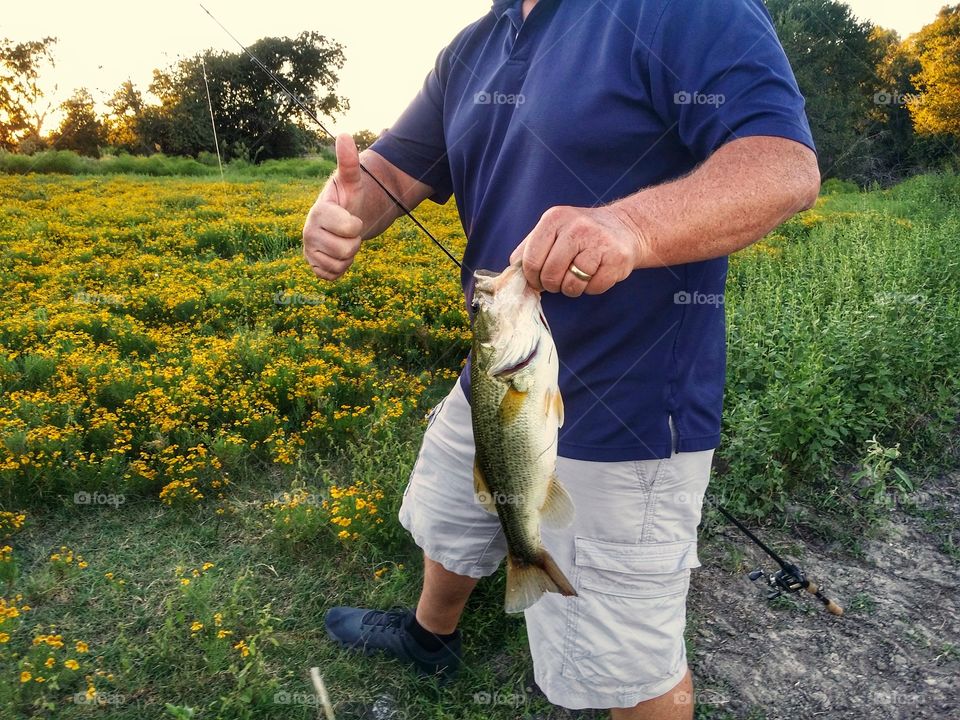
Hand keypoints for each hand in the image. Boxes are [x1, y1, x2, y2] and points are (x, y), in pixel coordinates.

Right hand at [302, 133, 365, 280]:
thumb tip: (344, 134)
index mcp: (318, 212)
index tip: (350, 216)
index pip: (351, 229)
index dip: (357, 225)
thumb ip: (349, 162)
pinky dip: (341, 268)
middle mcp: (308, 232)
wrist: (343, 220)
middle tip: (348, 231)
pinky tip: (337, 254)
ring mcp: (308, 250)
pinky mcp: (312, 266)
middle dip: (354, 241)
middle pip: (347, 250)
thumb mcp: (352, 181)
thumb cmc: (349, 199)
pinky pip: (333, 276)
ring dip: (349, 255)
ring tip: (343, 240)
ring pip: (341, 264)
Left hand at [510, 205, 645, 296]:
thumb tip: (511, 270)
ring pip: (571, 285)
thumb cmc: (581, 235)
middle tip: (559, 280)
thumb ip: (530, 248)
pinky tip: (596, 274)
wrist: (625, 228)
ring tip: (578, 276)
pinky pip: (593, 288)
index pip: (530, 260)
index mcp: (554, 218)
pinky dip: (592, 288)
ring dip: (572, 288)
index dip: (532, 277)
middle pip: (550, 274)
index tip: (538, 280)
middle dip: (552, 285)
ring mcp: (598, 242)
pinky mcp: (616, 258)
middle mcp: (576, 227)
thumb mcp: (553, 230)